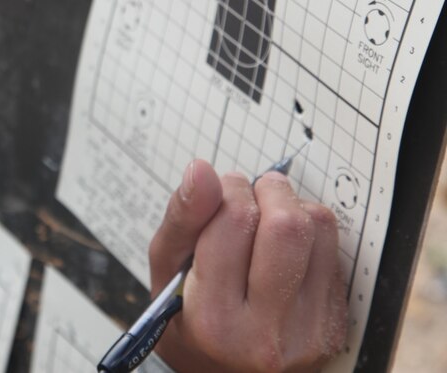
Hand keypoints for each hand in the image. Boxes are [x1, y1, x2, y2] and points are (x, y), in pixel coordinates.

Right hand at [149, 160, 346, 371]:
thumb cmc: (189, 317)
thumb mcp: (166, 271)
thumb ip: (182, 218)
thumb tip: (202, 169)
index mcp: (215, 319)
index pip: (233, 222)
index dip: (227, 189)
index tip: (219, 190)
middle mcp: (267, 333)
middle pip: (286, 226)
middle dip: (267, 190)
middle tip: (248, 194)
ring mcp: (309, 332)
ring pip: (317, 230)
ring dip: (291, 207)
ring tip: (266, 219)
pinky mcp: (335, 325)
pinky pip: (334, 250)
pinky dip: (310, 232)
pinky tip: (285, 248)